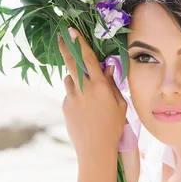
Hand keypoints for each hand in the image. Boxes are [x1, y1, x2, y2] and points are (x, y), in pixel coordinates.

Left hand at [58, 28, 126, 158]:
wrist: (95, 150)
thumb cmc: (113, 127)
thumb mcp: (120, 105)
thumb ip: (111, 84)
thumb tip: (107, 67)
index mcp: (100, 87)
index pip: (88, 60)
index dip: (80, 44)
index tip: (72, 31)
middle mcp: (84, 90)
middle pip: (72, 63)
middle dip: (65, 48)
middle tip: (61, 36)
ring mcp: (71, 98)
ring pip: (70, 80)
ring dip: (76, 79)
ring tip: (86, 93)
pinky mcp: (65, 107)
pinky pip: (69, 94)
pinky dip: (75, 96)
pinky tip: (84, 110)